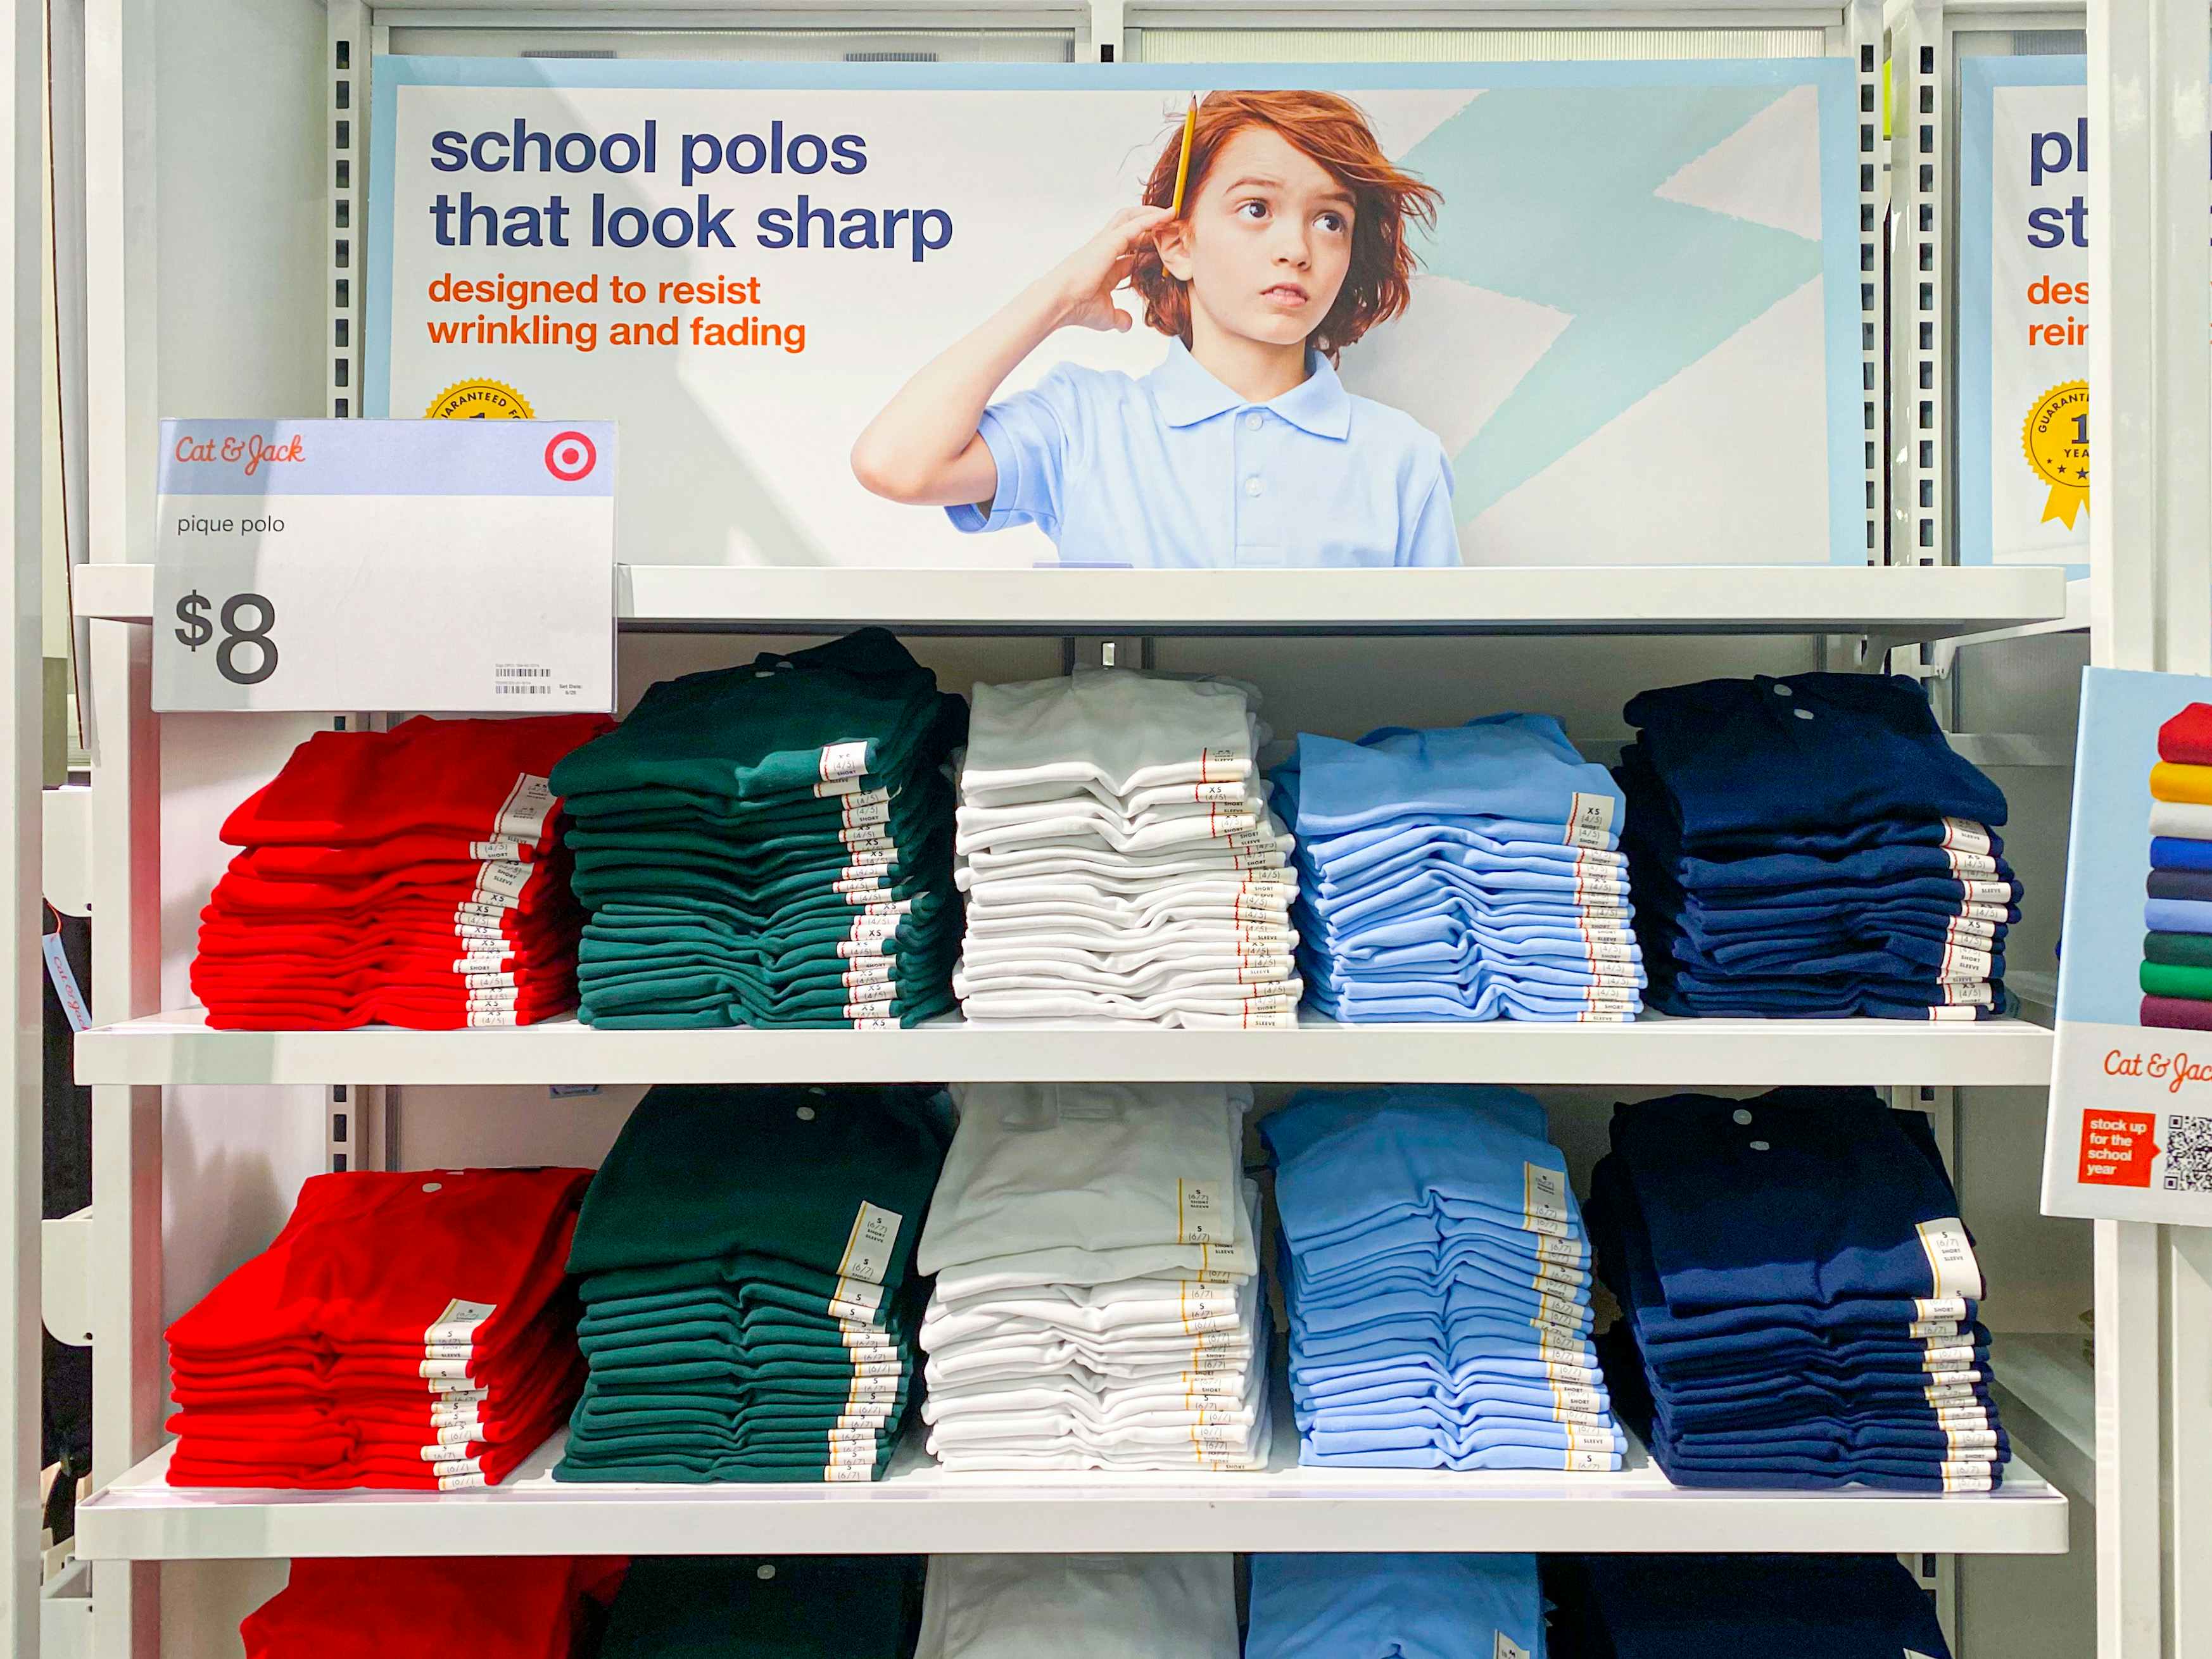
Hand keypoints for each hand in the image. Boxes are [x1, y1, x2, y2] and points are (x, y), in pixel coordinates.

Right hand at [1047, 205, 1173, 331]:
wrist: (1060, 303)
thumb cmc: (1077, 308)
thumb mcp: (1106, 316)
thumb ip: (1119, 317)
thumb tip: (1127, 324)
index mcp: (1105, 265)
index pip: (1131, 252)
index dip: (1149, 250)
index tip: (1166, 251)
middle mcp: (1105, 249)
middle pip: (1129, 226)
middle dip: (1149, 223)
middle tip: (1170, 223)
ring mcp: (1106, 242)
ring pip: (1131, 217)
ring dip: (1151, 213)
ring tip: (1171, 212)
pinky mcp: (1110, 241)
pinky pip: (1136, 224)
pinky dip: (1153, 218)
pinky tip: (1168, 215)